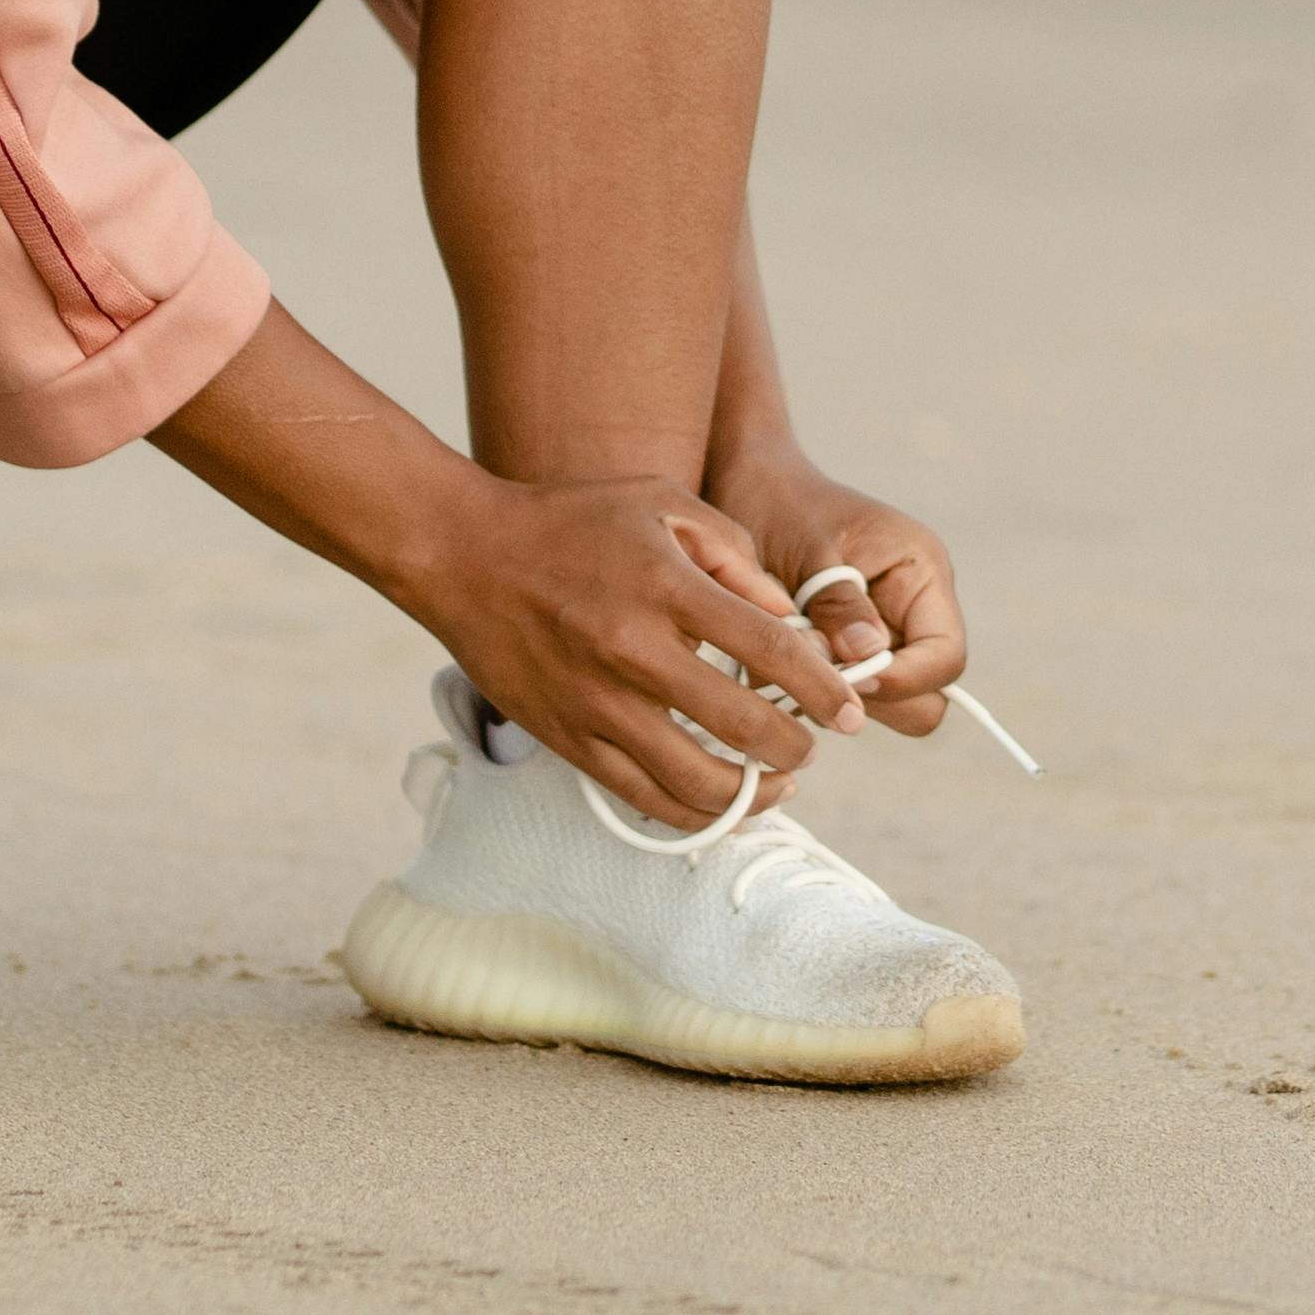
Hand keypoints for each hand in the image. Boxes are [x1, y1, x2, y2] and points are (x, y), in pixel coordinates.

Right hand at [406, 475, 872, 827]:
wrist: (464, 557)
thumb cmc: (570, 520)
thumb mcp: (659, 504)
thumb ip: (732, 552)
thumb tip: (786, 615)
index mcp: (662, 587)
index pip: (768, 651)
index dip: (822, 687)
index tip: (850, 708)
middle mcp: (631, 652)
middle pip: (741, 725)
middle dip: (797, 744)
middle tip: (818, 743)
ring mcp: (596, 704)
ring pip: (693, 779)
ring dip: (752, 791)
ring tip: (779, 781)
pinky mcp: (568, 739)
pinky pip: (639, 796)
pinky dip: (689, 810)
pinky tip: (718, 801)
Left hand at [709, 447, 972, 740]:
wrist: (747, 488)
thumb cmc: (779, 504)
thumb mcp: (806, 548)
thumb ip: (837, 603)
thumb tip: (870, 658)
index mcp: (922, 574)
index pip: (946, 657)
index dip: (903, 681)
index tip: (843, 679)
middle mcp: (913, 610)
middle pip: (924, 697)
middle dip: (870, 695)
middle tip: (811, 671)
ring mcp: (884, 634)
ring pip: (883, 704)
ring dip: (835, 692)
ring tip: (786, 654)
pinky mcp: (849, 650)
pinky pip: (846, 694)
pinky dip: (814, 687)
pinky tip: (778, 657)